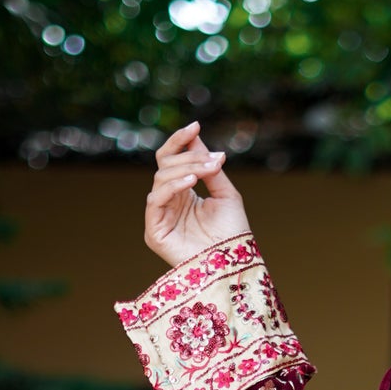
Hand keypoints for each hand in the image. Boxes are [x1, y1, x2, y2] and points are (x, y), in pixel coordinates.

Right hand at [144, 122, 250, 266]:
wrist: (236, 264)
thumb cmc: (233, 234)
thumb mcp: (226, 194)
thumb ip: (209, 167)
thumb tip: (196, 136)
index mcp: (183, 193)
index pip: (171, 160)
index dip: (180, 141)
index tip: (195, 125)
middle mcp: (169, 203)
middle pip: (166, 166)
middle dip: (190, 158)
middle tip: (213, 159)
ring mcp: (159, 217)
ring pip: (161, 179)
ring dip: (185, 170)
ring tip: (208, 170)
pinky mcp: (154, 232)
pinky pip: (155, 200)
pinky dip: (172, 187)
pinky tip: (191, 182)